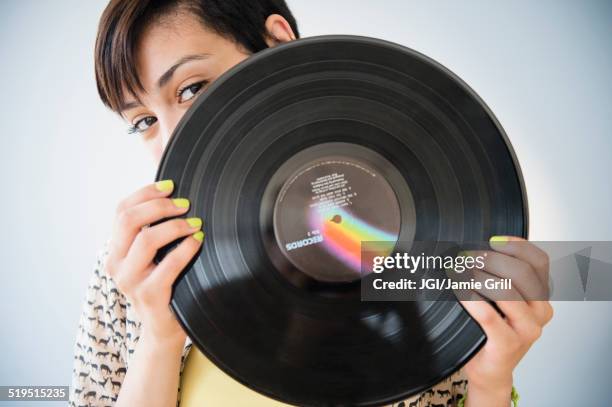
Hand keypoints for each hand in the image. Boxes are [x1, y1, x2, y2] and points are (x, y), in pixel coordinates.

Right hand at [103, 180, 202, 345]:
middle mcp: (116, 263)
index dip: (145, 193)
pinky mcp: (150, 295)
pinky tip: (198, 241)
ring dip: (175, 226)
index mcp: (115, 249)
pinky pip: (169, 264)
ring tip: (195, 223)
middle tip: (186, 204)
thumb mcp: (153, 254)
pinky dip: (186, 248)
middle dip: (160, 206)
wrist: (162, 327)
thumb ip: (154, 224)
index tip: (171, 186)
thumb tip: (164, 178)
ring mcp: (130, 281)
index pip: (121, 210)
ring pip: (147, 239)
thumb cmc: (163, 282)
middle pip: (129, 220)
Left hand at [460, 236, 553, 404]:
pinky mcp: (508, 344)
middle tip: (468, 257)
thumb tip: (476, 249)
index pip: (539, 262)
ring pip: (507, 292)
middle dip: (492, 259)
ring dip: (480, 276)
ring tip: (460, 270)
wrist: (490, 369)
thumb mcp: (501, 301)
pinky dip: (471, 297)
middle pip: (522, 272)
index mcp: (541, 297)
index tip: (494, 240)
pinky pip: (488, 315)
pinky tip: (459, 289)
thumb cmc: (492, 332)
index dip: (517, 245)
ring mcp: (527, 330)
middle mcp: (540, 312)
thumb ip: (499, 277)